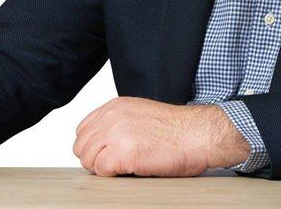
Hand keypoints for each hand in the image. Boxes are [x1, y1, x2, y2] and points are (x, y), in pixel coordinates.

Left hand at [73, 96, 235, 176]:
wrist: (199, 134)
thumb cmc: (178, 129)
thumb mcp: (141, 114)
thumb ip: (119, 122)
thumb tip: (102, 142)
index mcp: (115, 106)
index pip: (83, 129)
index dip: (94, 146)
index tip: (107, 153)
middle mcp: (112, 117)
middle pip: (81, 146)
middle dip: (95, 159)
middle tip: (116, 164)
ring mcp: (116, 134)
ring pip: (88, 160)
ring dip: (103, 168)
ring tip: (125, 166)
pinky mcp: (123, 153)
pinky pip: (101, 171)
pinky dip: (114, 175)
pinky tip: (132, 169)